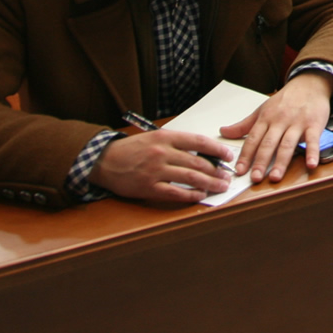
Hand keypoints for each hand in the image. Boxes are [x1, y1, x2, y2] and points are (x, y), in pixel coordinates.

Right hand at [91, 128, 232, 202]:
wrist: (105, 160)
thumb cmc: (132, 149)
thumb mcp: (153, 138)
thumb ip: (175, 144)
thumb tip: (202, 153)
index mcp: (165, 137)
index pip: (198, 141)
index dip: (216, 149)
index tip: (227, 156)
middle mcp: (162, 153)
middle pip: (197, 162)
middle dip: (216, 170)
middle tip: (227, 176)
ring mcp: (155, 171)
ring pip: (190, 177)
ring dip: (209, 183)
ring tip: (220, 186)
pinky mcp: (149, 187)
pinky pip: (175, 193)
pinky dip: (190, 195)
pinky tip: (200, 195)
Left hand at [219, 71, 332, 183]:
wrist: (309, 84)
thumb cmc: (285, 100)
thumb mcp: (262, 110)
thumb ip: (244, 125)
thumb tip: (224, 132)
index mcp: (266, 119)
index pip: (253, 139)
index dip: (245, 155)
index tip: (239, 170)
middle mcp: (280, 121)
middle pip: (268, 144)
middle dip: (260, 162)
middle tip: (255, 178)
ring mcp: (297, 123)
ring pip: (287, 144)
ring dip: (281, 162)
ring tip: (275, 177)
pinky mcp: (314, 124)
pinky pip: (313, 140)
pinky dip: (312, 153)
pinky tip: (310, 165)